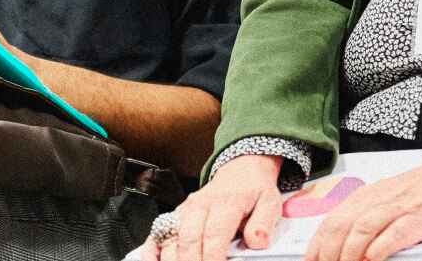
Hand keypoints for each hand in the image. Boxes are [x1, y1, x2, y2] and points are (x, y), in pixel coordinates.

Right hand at [143, 153, 283, 260]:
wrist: (240, 169)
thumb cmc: (252, 190)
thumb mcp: (269, 202)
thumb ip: (264, 223)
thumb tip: (257, 241)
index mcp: (225, 203)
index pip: (214, 234)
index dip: (212, 258)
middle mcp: (200, 206)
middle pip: (188, 239)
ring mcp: (185, 211)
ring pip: (170, 238)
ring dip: (171, 260)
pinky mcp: (175, 216)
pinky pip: (157, 233)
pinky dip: (151, 251)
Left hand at [305, 162, 421, 260]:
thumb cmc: (420, 192)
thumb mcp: (386, 201)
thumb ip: (364, 219)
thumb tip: (341, 245)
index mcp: (366, 196)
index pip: (331, 221)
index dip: (317, 244)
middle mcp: (377, 199)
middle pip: (342, 225)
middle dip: (328, 252)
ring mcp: (398, 207)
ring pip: (363, 228)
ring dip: (349, 252)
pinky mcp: (419, 216)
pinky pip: (395, 231)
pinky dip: (381, 247)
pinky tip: (372, 258)